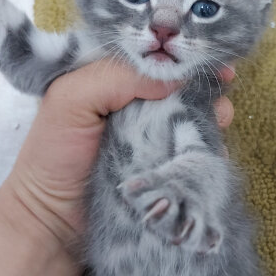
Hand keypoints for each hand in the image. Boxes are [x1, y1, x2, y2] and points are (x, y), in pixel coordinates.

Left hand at [5, 59, 233, 247]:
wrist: (53, 219)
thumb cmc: (54, 155)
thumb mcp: (72, 100)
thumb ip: (116, 77)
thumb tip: (173, 76)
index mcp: (110, 82)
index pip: (152, 59)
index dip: (182, 56)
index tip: (211, 58)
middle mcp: (134, 107)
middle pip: (179, 87)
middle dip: (205, 85)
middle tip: (222, 88)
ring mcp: (150, 139)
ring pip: (191, 119)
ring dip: (211, 116)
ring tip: (219, 120)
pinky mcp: (160, 169)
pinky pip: (191, 154)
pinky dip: (206, 150)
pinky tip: (212, 153)